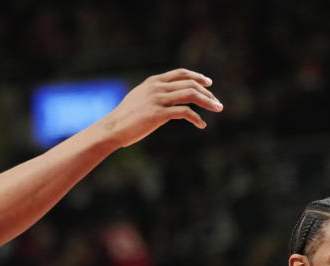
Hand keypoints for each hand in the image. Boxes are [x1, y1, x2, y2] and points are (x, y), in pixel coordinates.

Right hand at [98, 69, 222, 146]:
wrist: (112, 128)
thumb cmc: (126, 118)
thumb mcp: (140, 99)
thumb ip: (155, 95)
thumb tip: (170, 100)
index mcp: (153, 82)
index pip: (181, 74)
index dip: (197, 77)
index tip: (208, 84)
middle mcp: (157, 87)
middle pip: (190, 84)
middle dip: (207, 93)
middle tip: (217, 103)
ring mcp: (158, 99)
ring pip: (190, 95)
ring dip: (207, 102)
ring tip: (217, 109)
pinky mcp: (158, 114)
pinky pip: (184, 112)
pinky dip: (196, 118)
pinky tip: (201, 125)